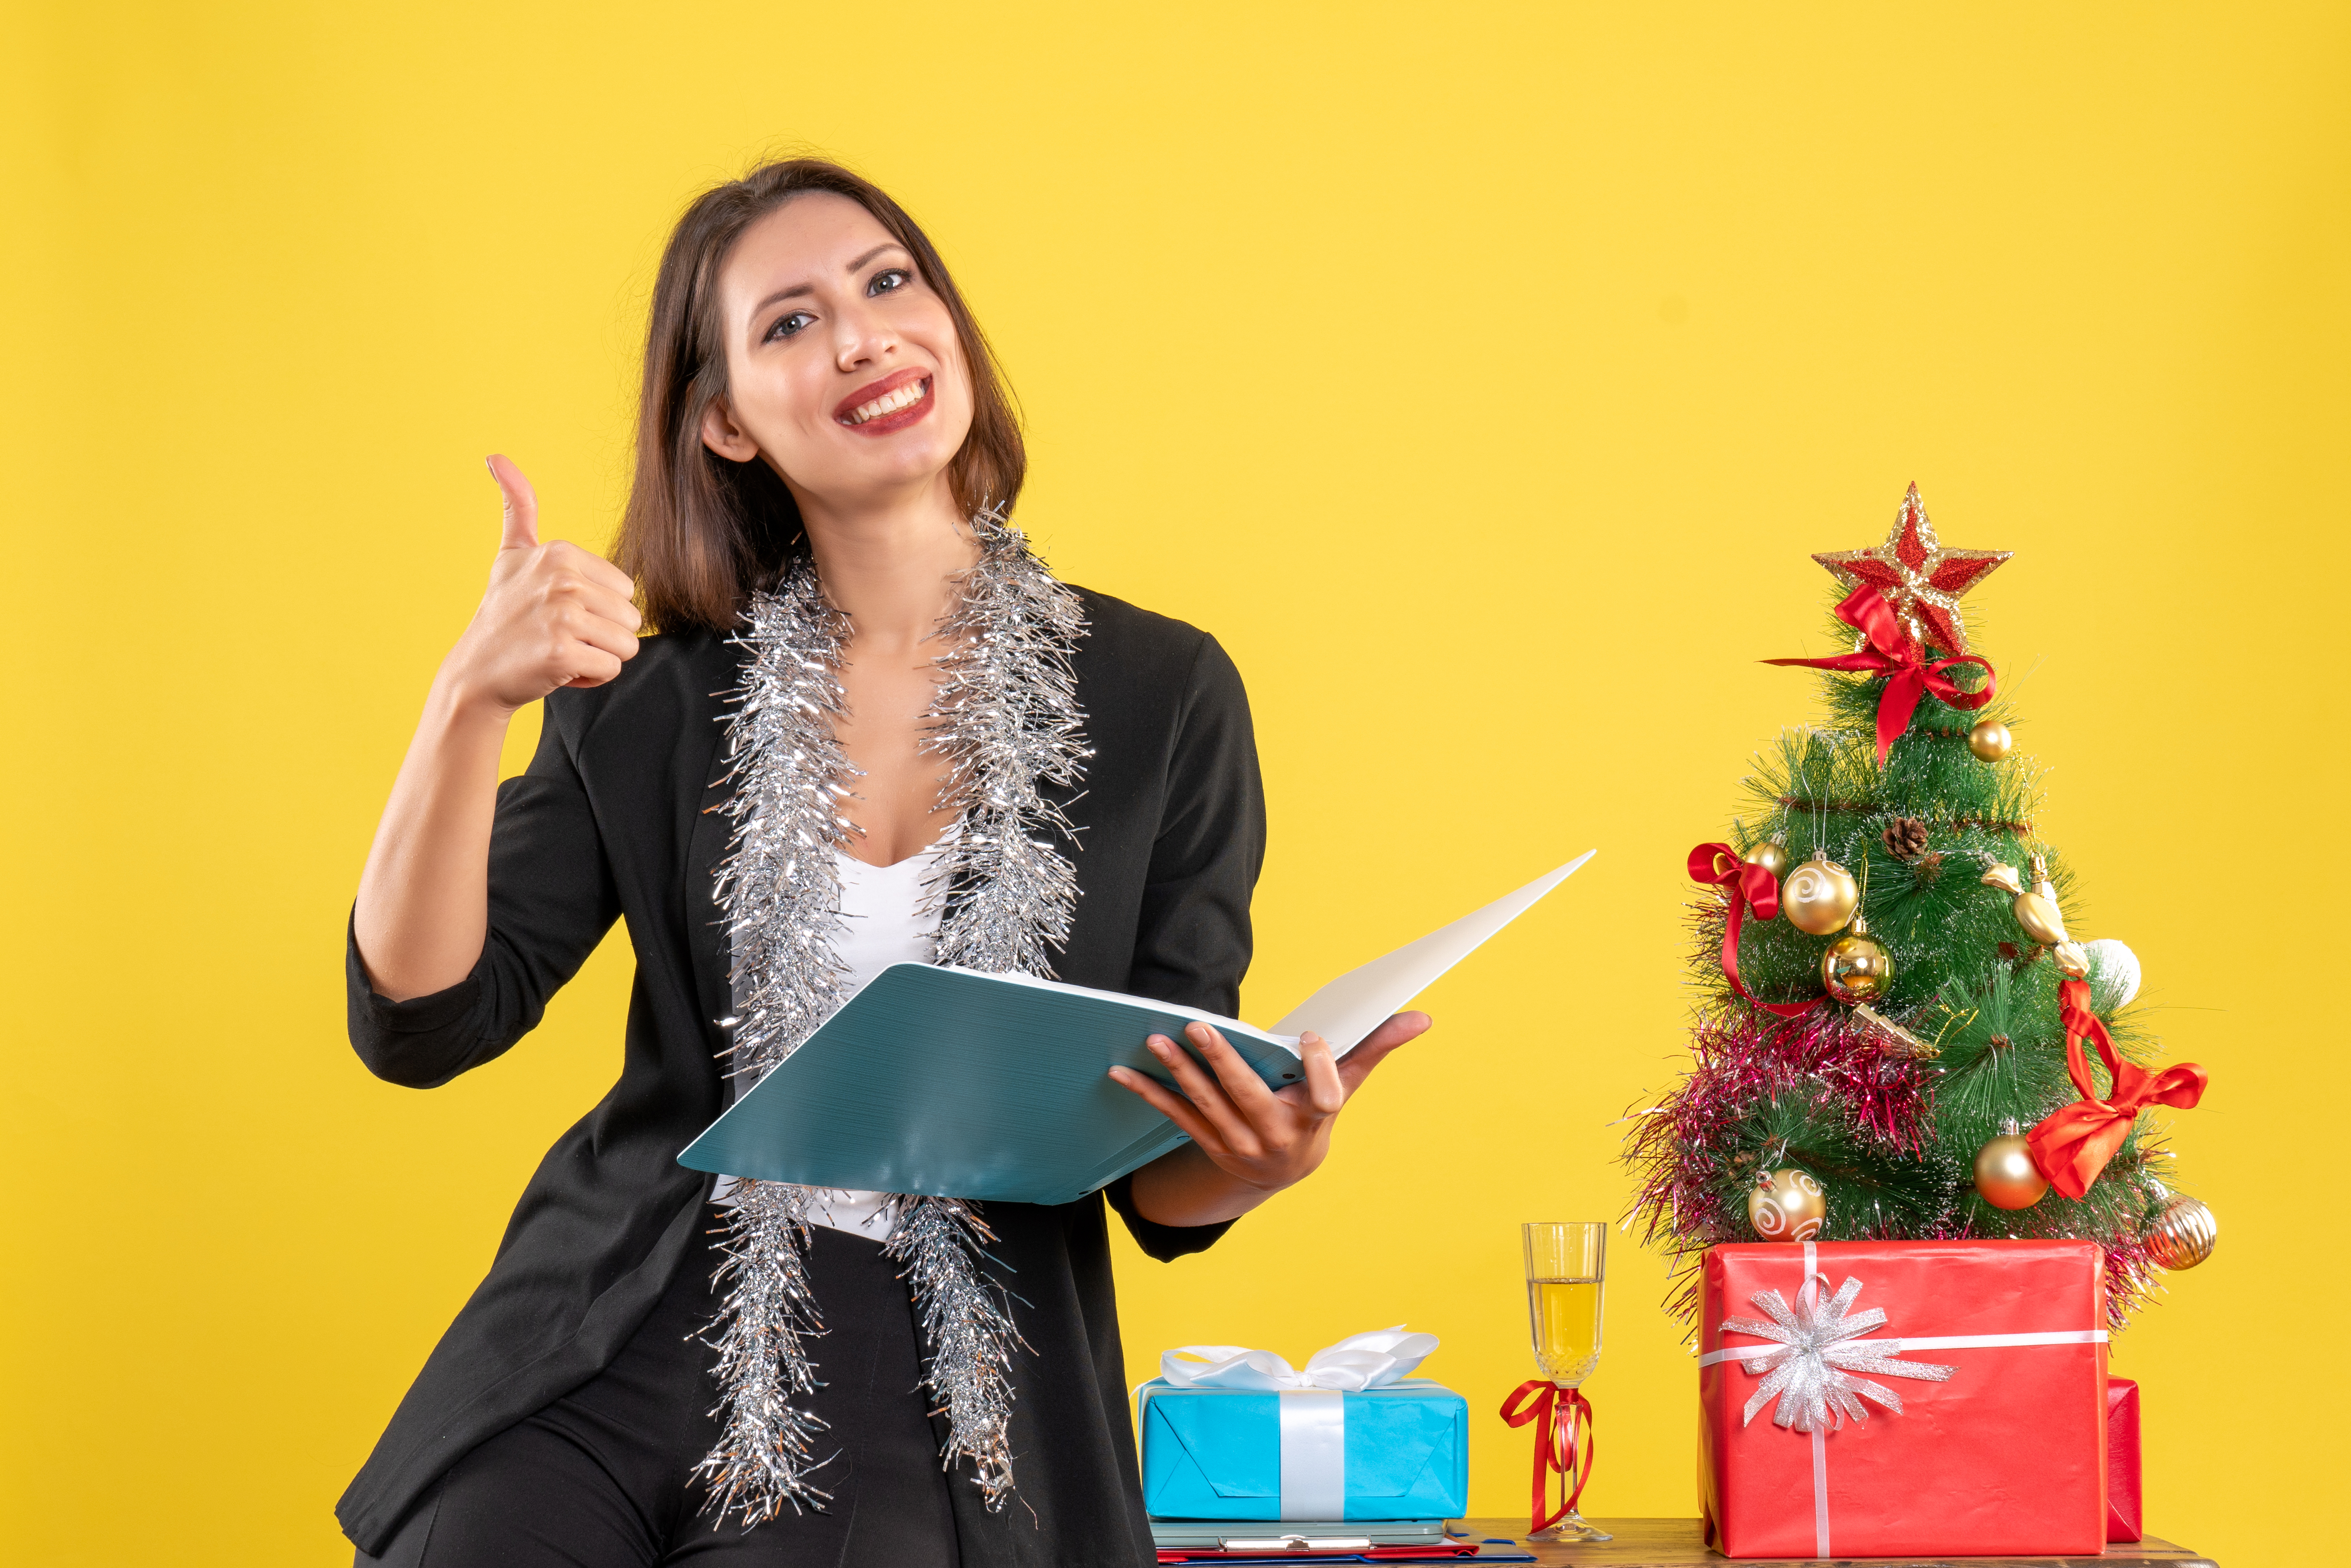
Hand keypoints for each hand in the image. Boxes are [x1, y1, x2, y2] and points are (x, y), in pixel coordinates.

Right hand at [437, 455, 642, 715]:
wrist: (477, 671)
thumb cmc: (503, 613)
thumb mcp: (511, 554)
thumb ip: (517, 506)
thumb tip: (496, 456)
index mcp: (560, 553)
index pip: (625, 590)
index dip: (600, 609)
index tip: (560, 611)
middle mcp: (562, 580)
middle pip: (630, 618)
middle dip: (603, 634)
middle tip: (561, 635)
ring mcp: (562, 616)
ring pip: (625, 645)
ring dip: (599, 655)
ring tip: (561, 649)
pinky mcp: (562, 653)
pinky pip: (611, 668)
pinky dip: (590, 676)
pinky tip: (558, 669)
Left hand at [1108, 1011, 1430, 1200]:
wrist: (1283, 1171)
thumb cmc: (1316, 1114)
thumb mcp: (1346, 1086)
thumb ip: (1375, 1048)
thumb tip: (1423, 1016)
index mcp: (1315, 1118)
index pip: (1324, 1096)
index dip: (1318, 1068)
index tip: (1311, 1037)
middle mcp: (1277, 1137)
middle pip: (1248, 1097)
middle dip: (1222, 1062)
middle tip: (1198, 1027)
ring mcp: (1239, 1145)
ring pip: (1206, 1106)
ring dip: (1179, 1073)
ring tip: (1157, 1039)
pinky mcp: (1209, 1143)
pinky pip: (1176, 1118)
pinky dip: (1148, 1093)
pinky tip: (1120, 1071)